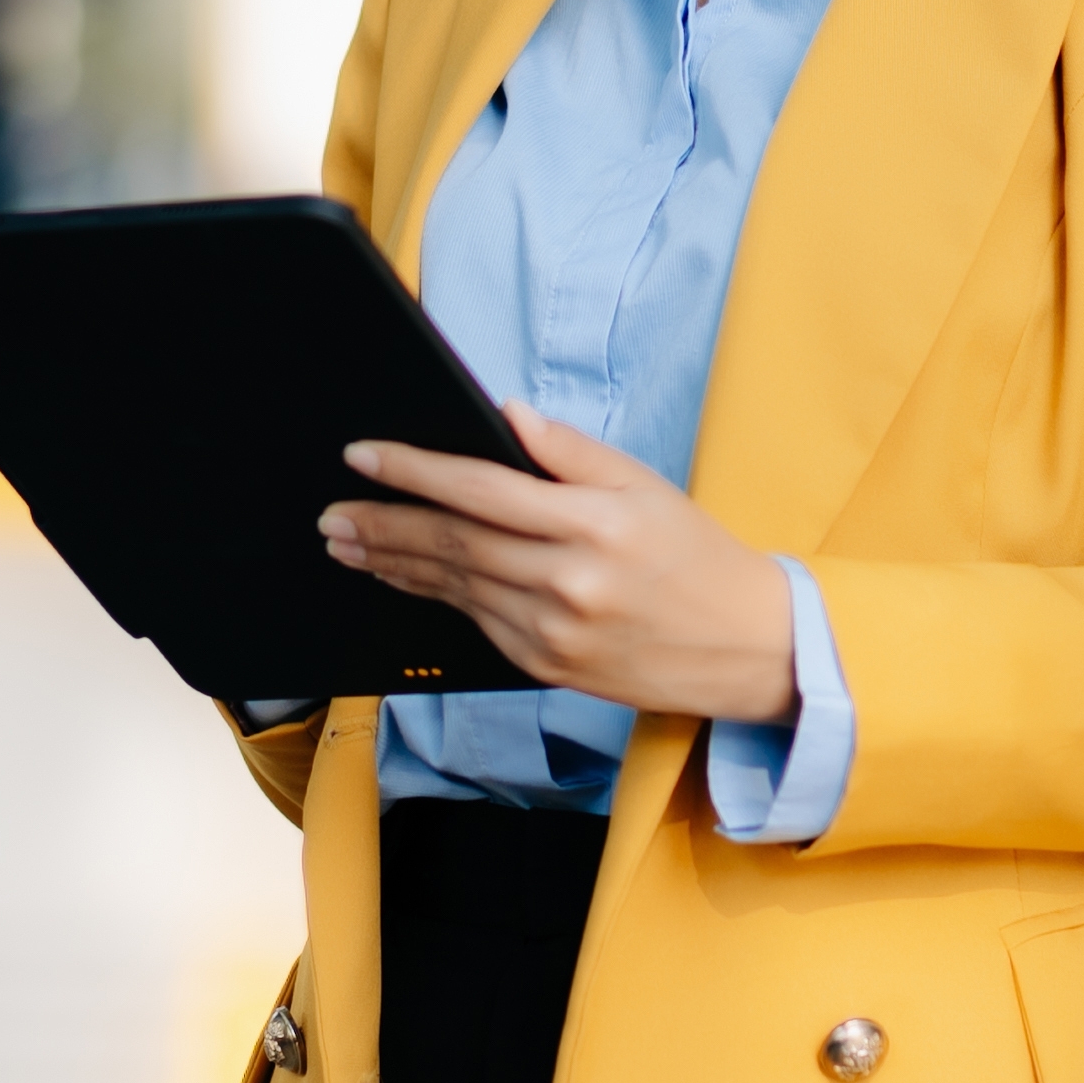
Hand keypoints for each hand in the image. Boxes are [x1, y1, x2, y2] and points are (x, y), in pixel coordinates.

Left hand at [322, 406, 796, 722]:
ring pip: (454, 590)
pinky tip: (403, 579)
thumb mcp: (644, 485)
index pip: (481, 490)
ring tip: (348, 543)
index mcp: (594, 525)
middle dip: (384, 524)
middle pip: (454, 546)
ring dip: (394, 564)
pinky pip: (476, 624)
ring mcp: (555, 634)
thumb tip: (504, 414)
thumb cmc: (695, 555)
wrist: (750, 648)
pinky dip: (434, 598)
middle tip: (333, 512)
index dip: (413, 472)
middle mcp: (570, 583)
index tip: (362, 456)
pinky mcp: (549, 668)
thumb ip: (569, 450)